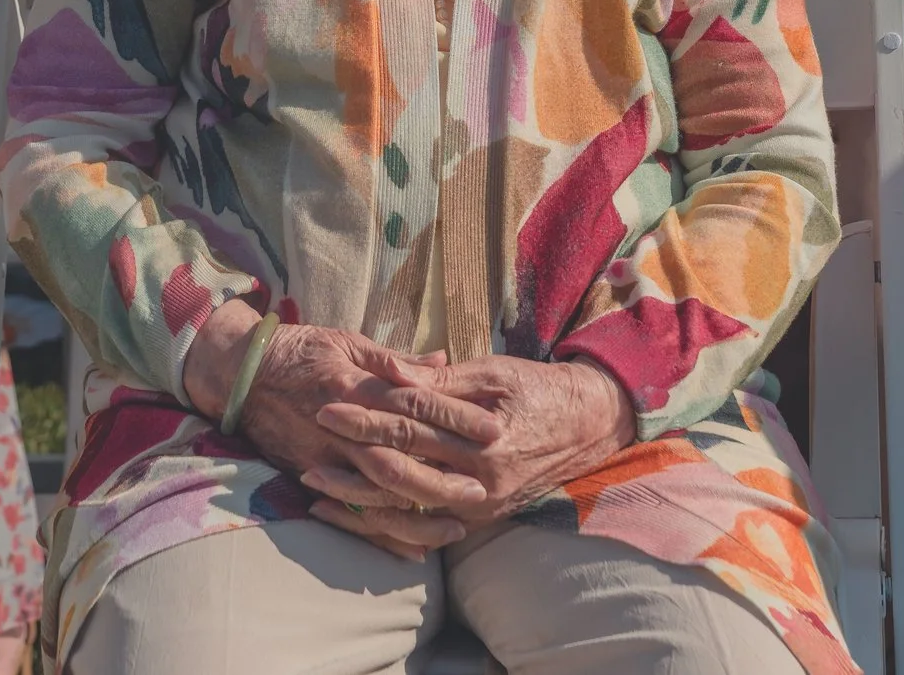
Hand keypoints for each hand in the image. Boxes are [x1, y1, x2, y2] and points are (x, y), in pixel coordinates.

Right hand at [182, 303, 495, 561]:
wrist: (240, 374)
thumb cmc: (298, 351)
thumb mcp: (346, 341)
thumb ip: (394, 360)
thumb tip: (442, 363)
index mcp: (354, 386)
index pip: (414, 404)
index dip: (455, 417)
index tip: (492, 429)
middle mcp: (341, 426)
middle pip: (399, 457)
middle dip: (443, 476)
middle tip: (483, 488)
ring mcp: (323, 456)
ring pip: (376, 492)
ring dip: (417, 513)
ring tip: (457, 526)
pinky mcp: (309, 476)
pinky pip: (349, 512)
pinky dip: (380, 533)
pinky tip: (413, 549)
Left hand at [315, 356, 635, 532]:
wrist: (590, 428)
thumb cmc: (538, 389)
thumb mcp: (492, 373)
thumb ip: (439, 382)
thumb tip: (388, 374)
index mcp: (486, 436)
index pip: (414, 425)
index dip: (367, 415)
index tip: (327, 404)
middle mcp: (483, 478)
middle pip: (405, 468)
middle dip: (353, 454)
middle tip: (313, 440)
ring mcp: (482, 505)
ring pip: (409, 508)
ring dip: (359, 497)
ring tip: (314, 485)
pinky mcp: (479, 518)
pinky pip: (424, 529)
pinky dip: (386, 524)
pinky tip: (352, 515)